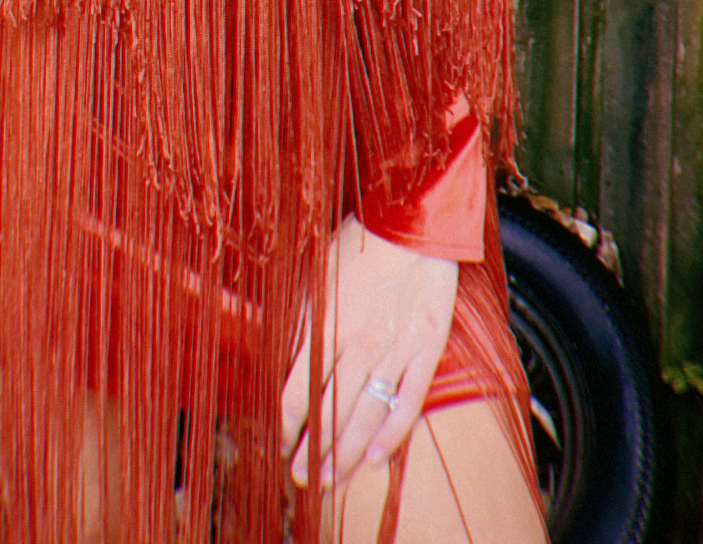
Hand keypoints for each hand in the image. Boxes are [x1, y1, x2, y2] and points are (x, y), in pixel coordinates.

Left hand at [280, 217, 457, 490]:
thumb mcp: (313, 272)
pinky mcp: (424, 350)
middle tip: (299, 478)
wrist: (413, 221)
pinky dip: (393, 434)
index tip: (277, 441)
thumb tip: (279, 355)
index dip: (284, 424)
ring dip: (345, 455)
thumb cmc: (358, 240)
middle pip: (330, 413)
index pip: (296, 392)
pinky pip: (407, 402)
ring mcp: (394, 350)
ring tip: (330, 480)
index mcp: (326, 324)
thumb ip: (298, 318)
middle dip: (311, 451)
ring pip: (366, 417)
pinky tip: (378, 458)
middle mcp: (358, 343)